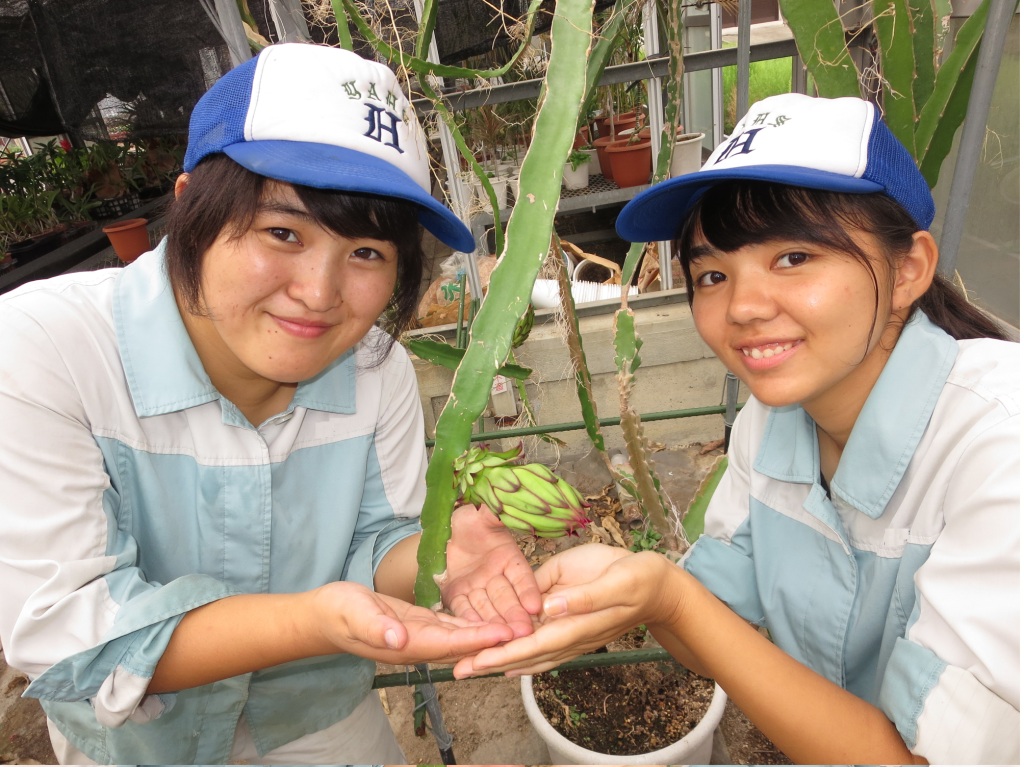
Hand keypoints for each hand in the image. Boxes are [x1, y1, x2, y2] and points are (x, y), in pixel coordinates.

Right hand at [310, 581, 514, 664]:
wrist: (324, 615)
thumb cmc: (336, 612)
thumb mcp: (353, 614)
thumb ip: (376, 627)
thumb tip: (398, 638)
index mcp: (406, 644)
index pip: (449, 644)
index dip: (476, 639)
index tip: (503, 634)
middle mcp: (419, 645)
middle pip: (463, 647)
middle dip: (493, 642)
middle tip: (526, 633)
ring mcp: (421, 636)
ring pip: (461, 639)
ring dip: (488, 635)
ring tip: (519, 627)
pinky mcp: (420, 624)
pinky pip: (452, 628)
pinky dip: (473, 625)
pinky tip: (493, 620)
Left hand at [440, 504, 542, 636]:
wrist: (442, 528)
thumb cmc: (468, 519)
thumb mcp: (484, 513)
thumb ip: (498, 513)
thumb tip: (512, 503)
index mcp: (508, 558)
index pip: (521, 576)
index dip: (528, 590)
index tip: (536, 606)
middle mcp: (496, 576)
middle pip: (507, 598)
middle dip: (515, 615)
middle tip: (524, 632)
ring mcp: (478, 588)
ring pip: (488, 608)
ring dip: (496, 623)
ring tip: (505, 639)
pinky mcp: (457, 595)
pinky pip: (463, 609)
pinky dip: (470, 621)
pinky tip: (476, 634)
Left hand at [452, 544, 673, 677]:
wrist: (662, 587)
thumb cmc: (639, 577)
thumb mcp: (617, 580)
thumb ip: (585, 597)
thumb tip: (550, 607)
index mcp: (577, 625)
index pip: (532, 645)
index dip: (502, 654)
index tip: (476, 660)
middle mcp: (572, 637)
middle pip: (525, 656)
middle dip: (491, 664)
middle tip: (457, 670)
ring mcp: (574, 636)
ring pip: (532, 656)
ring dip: (502, 663)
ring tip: (471, 667)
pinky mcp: (575, 628)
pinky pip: (544, 649)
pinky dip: (522, 657)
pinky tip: (508, 663)